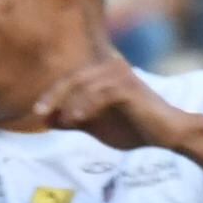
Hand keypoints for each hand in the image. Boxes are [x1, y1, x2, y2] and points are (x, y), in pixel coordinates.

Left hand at [18, 46, 172, 152]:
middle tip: (39, 112)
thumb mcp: (95, 126)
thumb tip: (45, 120)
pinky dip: (86, 105)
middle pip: (74, 78)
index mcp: (102, 74)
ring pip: (85, 84)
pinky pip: (101, 93)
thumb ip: (72, 120)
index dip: (52, 94)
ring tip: (62, 121)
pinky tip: (76, 119)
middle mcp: (111, 67)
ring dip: (69, 102)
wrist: (166, 135)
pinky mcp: (129, 87)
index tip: (36, 112)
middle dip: (54, 95)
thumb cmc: (133, 128)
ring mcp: (121, 75)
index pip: (70, 80)